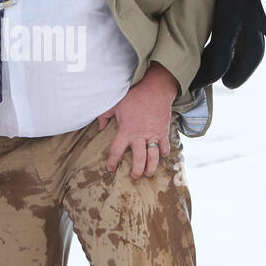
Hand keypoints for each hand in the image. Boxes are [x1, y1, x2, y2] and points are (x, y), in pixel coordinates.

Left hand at [97, 63, 177, 178]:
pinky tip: (162, 156)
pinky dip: (164, 152)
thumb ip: (104, 116)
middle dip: (136, 170)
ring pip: (153, 156)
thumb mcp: (115, 104)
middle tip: (134, 176)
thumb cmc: (134, 96)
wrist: (155, 89)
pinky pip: (165, 146)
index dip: (113, 162)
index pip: (117, 151)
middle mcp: (140, 136)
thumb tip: (99, 127)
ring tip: (148, 174)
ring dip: (151, 167)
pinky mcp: (163, 131)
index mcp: (126, 131)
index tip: (111, 169)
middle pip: (138, 159)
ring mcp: (153, 135)